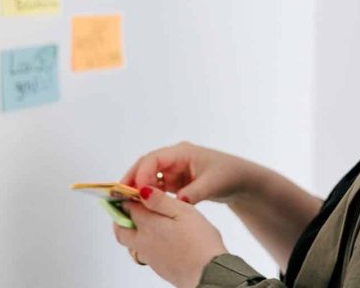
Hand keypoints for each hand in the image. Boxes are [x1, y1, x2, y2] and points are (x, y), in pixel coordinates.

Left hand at [114, 186, 226, 287]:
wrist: (207, 274)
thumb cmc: (200, 242)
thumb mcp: (184, 212)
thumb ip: (160, 201)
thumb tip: (142, 190)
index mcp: (148, 224)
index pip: (128, 207)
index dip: (130, 196)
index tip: (134, 190)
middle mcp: (143, 241)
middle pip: (121, 228)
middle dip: (121, 215)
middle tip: (130, 206)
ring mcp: (149, 256)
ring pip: (130, 241)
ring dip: (131, 229)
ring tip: (146, 220)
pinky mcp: (157, 266)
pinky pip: (142, 252)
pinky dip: (143, 241)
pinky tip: (160, 238)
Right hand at [121, 142, 252, 204]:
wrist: (240, 181)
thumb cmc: (228, 176)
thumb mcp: (212, 184)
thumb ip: (194, 193)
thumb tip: (176, 202)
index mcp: (182, 152)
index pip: (154, 159)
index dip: (142, 173)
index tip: (136, 191)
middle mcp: (174, 158)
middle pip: (146, 165)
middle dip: (132, 180)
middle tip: (119, 197)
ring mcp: (173, 169)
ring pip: (148, 176)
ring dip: (137, 188)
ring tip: (125, 204)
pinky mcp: (174, 180)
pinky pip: (155, 186)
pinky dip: (147, 195)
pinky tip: (141, 207)